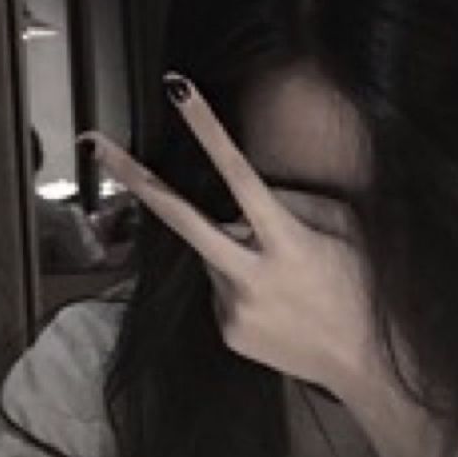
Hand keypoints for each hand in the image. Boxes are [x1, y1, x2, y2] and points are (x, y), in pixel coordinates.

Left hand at [76, 73, 374, 400]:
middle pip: (180, 220)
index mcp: (286, 242)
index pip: (239, 174)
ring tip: (281, 279)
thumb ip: (297, 202)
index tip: (178, 91)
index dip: (208, 128)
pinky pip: (219, 292)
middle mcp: (251, 275)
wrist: (365, 365)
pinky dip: (238, 286)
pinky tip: (275, 303)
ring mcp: (233, 309)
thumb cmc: (362, 290)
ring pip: (211, 258)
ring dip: (231, 252)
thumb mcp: (346, 232)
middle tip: (92, 144)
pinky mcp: (228, 332)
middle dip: (133, 179)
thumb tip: (254, 190)